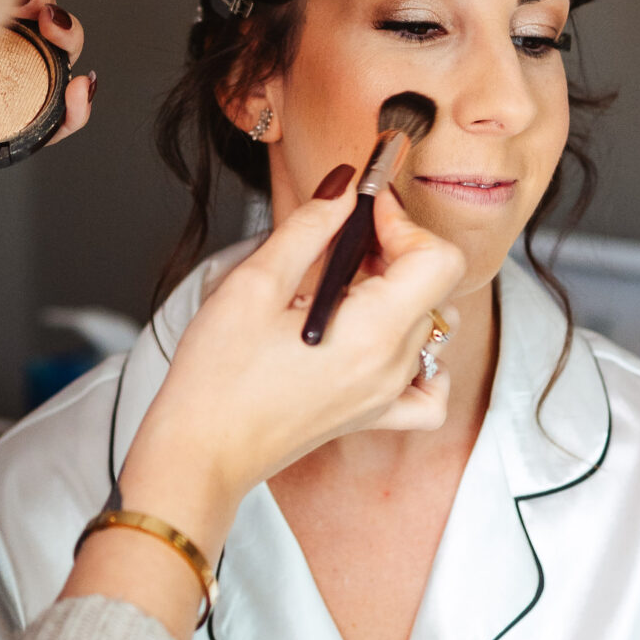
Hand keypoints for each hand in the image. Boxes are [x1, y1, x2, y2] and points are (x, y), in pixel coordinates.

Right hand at [124, 180, 463, 544]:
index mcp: (372, 332)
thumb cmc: (217, 379)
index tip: (368, 209)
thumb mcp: (255, 285)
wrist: (201, 452)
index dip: (405, 221)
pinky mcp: (375, 415)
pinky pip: (429, 386)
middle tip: (343, 239)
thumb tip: (345, 186)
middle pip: (434, 286)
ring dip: (404, 292)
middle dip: (397, 247)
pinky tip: (383, 340)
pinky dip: (422, 358)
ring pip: (431, 325)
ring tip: (350, 287)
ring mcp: (388, 395)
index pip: (438, 258)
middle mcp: (392, 367)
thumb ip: (310, 228)